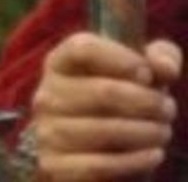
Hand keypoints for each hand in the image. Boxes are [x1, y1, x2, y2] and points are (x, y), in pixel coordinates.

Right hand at [29, 31, 180, 179]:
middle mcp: (47, 94)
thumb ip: (159, 58)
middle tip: (168, 110)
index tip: (149, 75)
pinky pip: (99, 165)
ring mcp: (48, 130)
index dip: (122, 59)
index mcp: (60, 63)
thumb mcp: (138, 74)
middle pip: (103, 92)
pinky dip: (134, 161)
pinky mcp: (55, 164)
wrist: (89, 149)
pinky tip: (154, 154)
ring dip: (145, 133)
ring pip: (104, 131)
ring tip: (162, 132)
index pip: (83, 49)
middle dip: (147, 103)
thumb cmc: (118, 102)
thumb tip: (165, 67)